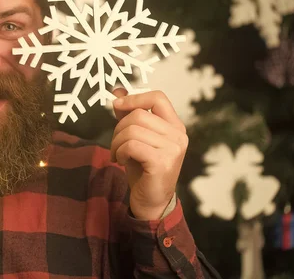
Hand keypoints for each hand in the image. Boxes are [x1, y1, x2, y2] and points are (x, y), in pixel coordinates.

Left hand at [111, 89, 187, 219]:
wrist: (151, 200)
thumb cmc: (143, 167)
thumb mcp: (136, 137)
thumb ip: (129, 115)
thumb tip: (117, 92)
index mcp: (175, 126)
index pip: (158, 97)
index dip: (135, 98)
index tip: (117, 105)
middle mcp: (178, 135)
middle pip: (139, 115)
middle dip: (118, 128)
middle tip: (115, 144)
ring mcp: (173, 149)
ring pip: (133, 130)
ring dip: (116, 142)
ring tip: (117, 154)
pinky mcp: (163, 162)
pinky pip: (132, 145)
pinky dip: (119, 151)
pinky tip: (120, 160)